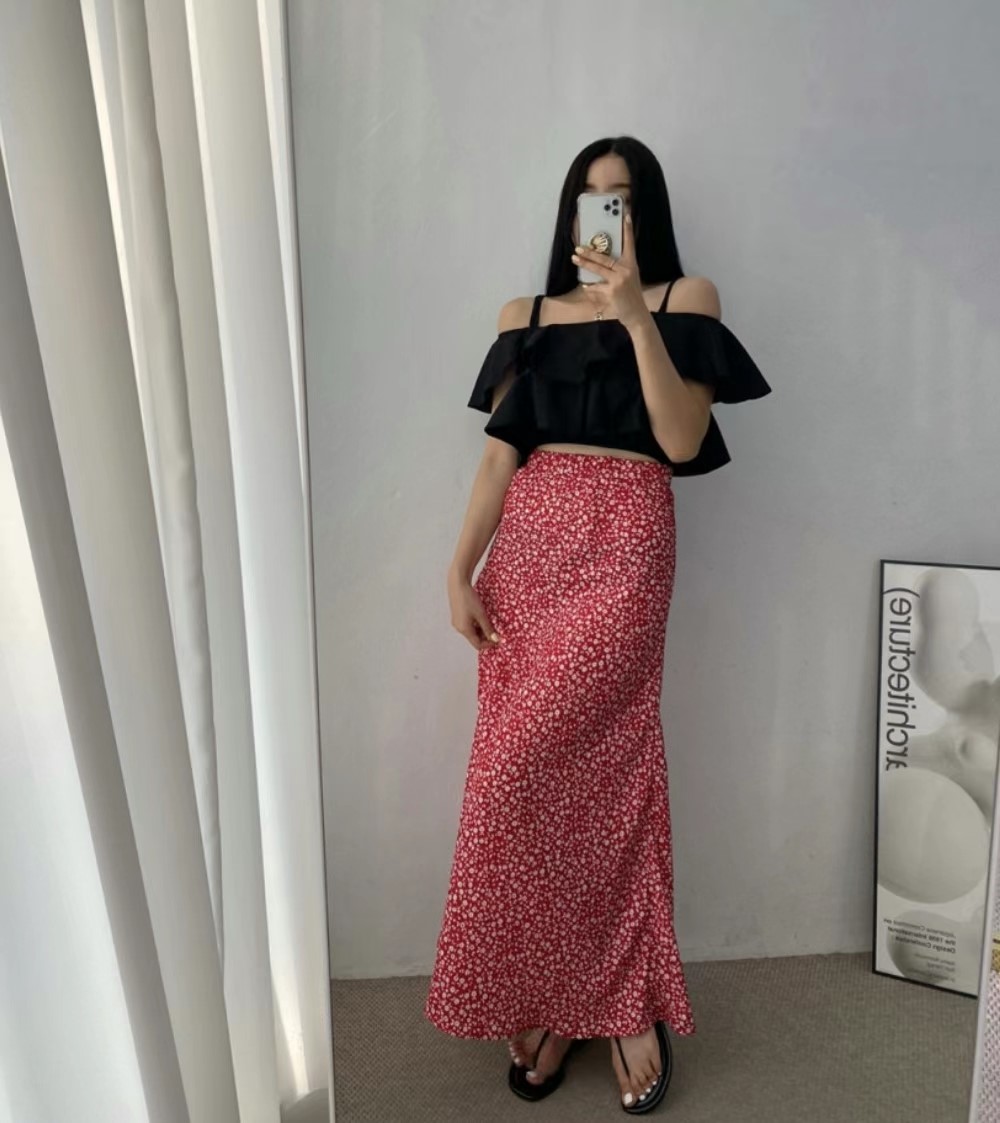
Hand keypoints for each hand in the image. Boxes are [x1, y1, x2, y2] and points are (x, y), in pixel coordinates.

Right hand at [447, 573, 500, 651]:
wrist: (458, 585)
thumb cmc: (469, 599)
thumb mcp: (481, 615)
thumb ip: (488, 628)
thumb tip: (495, 639)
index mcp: (464, 630)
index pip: (477, 644)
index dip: (489, 644)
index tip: (498, 640)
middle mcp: (459, 628)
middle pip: (474, 639)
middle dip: (485, 637)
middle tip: (496, 630)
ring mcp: (457, 622)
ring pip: (471, 632)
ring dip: (481, 630)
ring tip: (490, 623)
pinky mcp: (457, 616)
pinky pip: (467, 625)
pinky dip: (475, 625)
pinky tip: (481, 617)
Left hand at [571, 213, 649, 331]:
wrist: (637, 314)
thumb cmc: (630, 297)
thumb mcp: (629, 279)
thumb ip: (618, 270)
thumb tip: (600, 262)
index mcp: (632, 265)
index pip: (630, 244)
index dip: (627, 230)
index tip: (626, 216)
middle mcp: (627, 270)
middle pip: (605, 257)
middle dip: (590, 252)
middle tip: (578, 247)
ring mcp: (619, 280)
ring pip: (598, 269)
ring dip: (585, 264)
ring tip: (575, 258)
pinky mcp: (612, 290)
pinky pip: (596, 286)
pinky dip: (590, 287)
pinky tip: (586, 286)